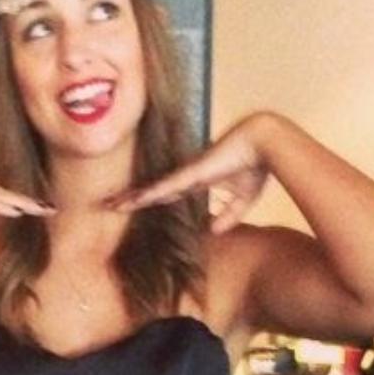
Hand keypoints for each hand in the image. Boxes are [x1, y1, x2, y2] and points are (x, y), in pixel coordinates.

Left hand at [107, 116, 270, 232]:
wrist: (264, 143)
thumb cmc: (256, 164)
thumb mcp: (243, 198)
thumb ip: (230, 214)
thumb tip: (215, 231)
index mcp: (198, 180)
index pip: (167, 193)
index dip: (150, 199)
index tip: (135, 204)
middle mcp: (187, 176)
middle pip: (153, 190)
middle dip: (132, 198)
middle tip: (110, 204)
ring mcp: (186, 174)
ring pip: (153, 188)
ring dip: (132, 197)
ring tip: (109, 204)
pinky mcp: (191, 173)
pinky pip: (164, 186)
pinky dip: (147, 194)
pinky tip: (130, 200)